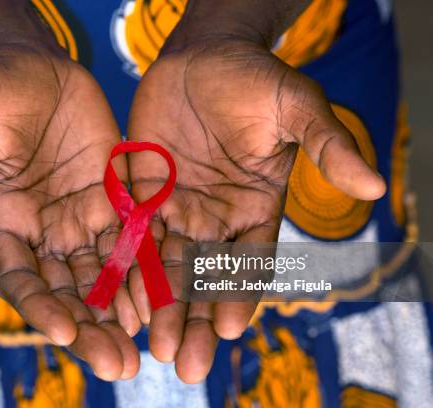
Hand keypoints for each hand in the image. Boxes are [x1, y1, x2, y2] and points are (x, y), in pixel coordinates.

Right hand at [0, 35, 139, 379]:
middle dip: (90, 328)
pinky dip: (147, 270)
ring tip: (145, 348)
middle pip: (67, 291)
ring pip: (104, 276)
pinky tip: (166, 298)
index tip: (63, 330)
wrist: (37, 66)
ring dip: (124, 312)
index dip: (38, 305)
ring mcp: (82, 218)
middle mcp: (45, 232)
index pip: (19, 278)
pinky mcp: (116, 199)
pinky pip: (135, 241)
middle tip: (118, 365)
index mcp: (5, 222)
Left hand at [127, 36, 384, 381]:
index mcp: (256, 208)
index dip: (239, 293)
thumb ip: (327, 144)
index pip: (250, 260)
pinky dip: (128, 269)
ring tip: (152, 347)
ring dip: (160, 307)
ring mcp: (178, 208)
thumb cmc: (254, 77)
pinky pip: (134, 236)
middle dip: (196, 320)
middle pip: (206, 278)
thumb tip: (374, 186)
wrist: (201, 55)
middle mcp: (217, 218)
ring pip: (167, 266)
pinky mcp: (142, 194)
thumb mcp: (295, 105)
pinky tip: (121, 302)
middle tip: (185, 364)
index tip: (227, 326)